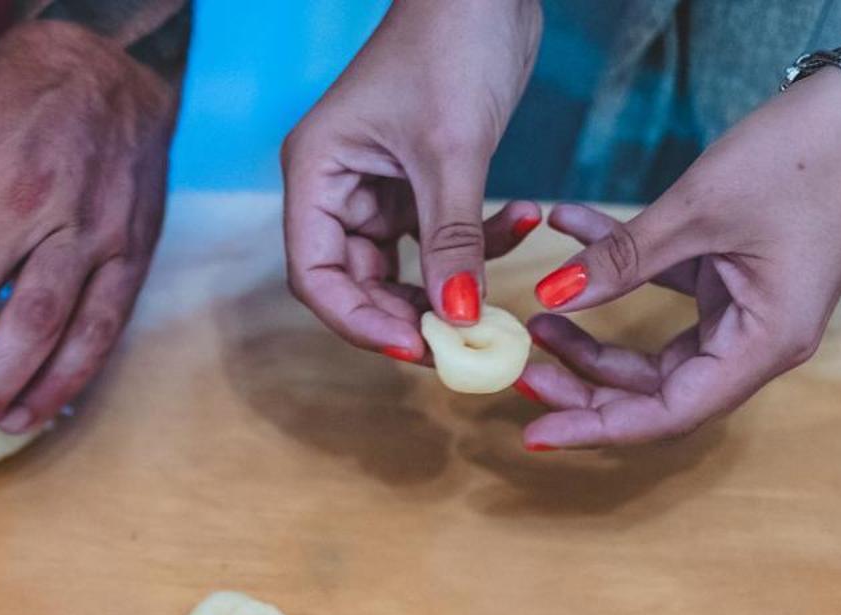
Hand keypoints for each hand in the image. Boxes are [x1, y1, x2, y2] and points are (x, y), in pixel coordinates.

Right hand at [282, 0, 542, 361]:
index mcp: (316, 173)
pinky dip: (480, 240)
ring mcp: (377, 185)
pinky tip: (525, 218)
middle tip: (464, 345)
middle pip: (356, 282)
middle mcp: (336, 185)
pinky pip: (441, 236)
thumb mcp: (453, 150)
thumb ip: (451, 239)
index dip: (357, 321)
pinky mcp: (419, 180)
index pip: (316, 274)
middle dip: (410, 313)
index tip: (413, 347)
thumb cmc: (452, 42)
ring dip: (451, 285)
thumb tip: (457, 318)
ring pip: (403, 267)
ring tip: (498, 302)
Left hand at [518, 70, 840, 449]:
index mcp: (763, 345)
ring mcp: (745, 312)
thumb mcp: (697, 211)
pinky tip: (569, 232)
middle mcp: (757, 342)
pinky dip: (618, 271)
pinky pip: (662, 292)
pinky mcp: (732, 278)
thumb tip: (550, 298)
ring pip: (652, 354)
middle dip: (585, 385)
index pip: (668, 413)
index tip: (535, 433)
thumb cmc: (802, 158)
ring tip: (536, 318)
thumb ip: (622, 259)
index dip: (598, 427)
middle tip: (522, 372)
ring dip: (592, 336)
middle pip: (656, 391)